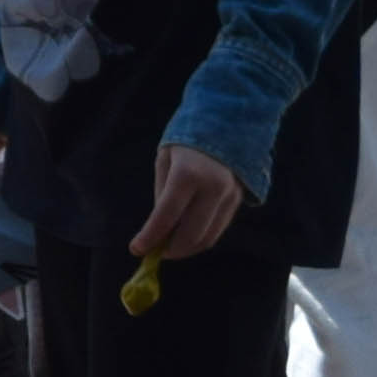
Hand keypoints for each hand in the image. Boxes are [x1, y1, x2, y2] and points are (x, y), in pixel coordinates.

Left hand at [133, 141, 247, 264]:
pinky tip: (186, 236)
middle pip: (191, 234)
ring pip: (208, 237)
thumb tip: (160, 228)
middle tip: (154, 251)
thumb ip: (162, 194)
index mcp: (188, 175)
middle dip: (170, 249)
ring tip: (168, 246)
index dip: (151, 236)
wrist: (227, 125)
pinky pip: (219, 229)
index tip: (136, 249)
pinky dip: (201, 238)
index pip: (166, 215)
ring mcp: (229, 196)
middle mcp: (213, 188)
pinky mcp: (239, 200)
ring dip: (186, 249)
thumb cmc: (186, 141)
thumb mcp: (165, 161)